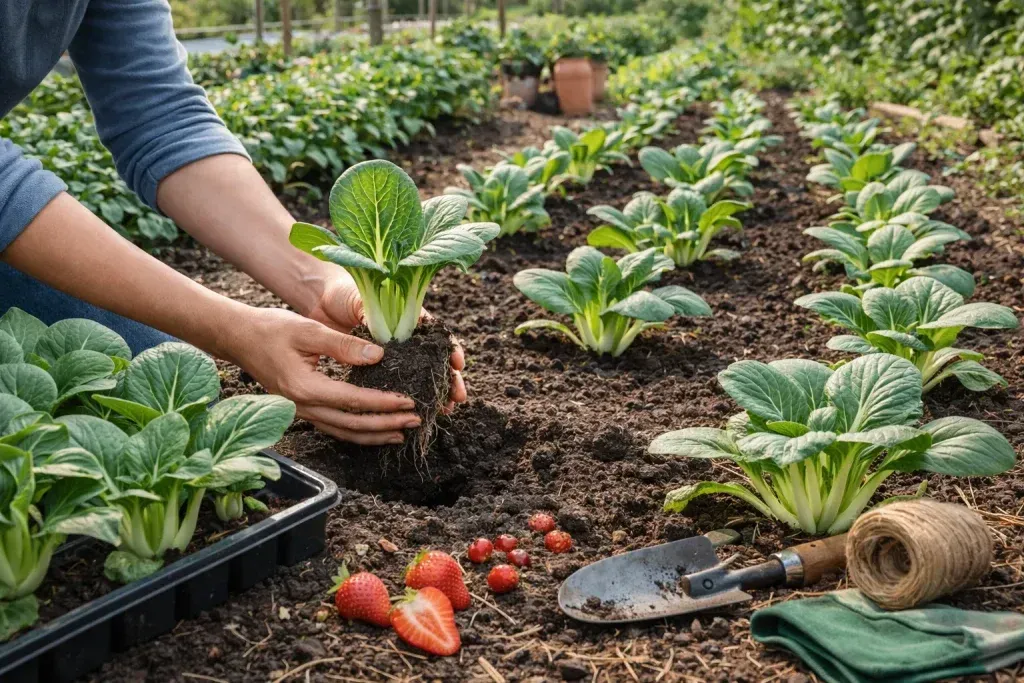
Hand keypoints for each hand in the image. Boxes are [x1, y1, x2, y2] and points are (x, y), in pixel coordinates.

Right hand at [222, 306, 421, 444]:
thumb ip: (343, 344)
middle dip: (387, 424)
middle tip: (416, 420)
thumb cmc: (271, 329)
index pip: (355, 401)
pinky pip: (334, 427)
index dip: (384, 403)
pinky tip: (373, 430)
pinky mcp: (301, 409)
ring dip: (374, 434)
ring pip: (343, 432)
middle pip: (352, 424)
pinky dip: (356, 432)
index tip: (410, 402)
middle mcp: (303, 407)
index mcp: (306, 388)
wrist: (239, 337)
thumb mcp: (308, 329)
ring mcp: (300, 412)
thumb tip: (378, 356)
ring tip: (402, 433)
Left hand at [307, 277, 467, 411]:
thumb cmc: (344, 293)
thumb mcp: (361, 302)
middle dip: (449, 379)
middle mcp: (404, 338)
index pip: (438, 334)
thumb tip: (379, 351)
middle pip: (435, 360)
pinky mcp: (375, 368)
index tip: (458, 364)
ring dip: (434, 393)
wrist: (322, 298)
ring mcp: (392, 355)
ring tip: (445, 409)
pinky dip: (406, 398)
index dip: (451, 349)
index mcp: (407, 318)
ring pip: (420, 376)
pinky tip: (415, 412)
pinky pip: (395, 385)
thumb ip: (373, 320)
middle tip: (457, 397)